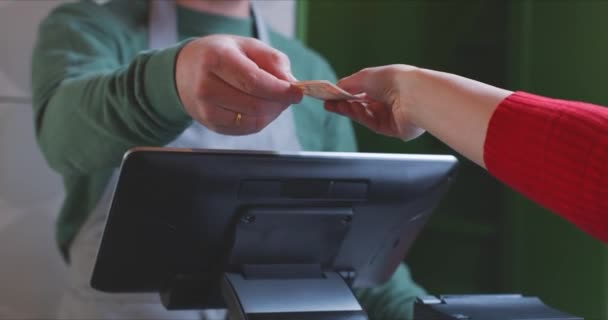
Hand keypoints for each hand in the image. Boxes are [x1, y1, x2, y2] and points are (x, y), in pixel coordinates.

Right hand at [175, 35, 302, 134]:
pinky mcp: (211, 125)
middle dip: (279, 103)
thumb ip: (272, 60)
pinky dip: (261, 120)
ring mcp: (206, 109)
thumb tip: (291, 82)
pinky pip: (247, 129)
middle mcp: (206, 86)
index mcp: (216, 59)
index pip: (254, 81)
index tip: (297, 92)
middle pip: (255, 104)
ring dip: (272, 112)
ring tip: (274, 99)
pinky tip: (261, 107)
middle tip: (288, 96)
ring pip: (253, 120)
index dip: (280, 90)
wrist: (183, 72)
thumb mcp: (246, 45)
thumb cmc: (219, 55)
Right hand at [324, 65, 424, 140]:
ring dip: (349, 110)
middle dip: (343, 105)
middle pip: (361, 105)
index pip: (361, 91)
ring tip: (335, 106)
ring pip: (364, 115)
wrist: (413, 94)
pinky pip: (372, 123)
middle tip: (327, 104)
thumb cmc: (392, 79)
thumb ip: (348, 83)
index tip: (330, 96)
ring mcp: (390, 116)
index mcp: (385, 85)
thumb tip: (335, 87)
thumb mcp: (364, 76)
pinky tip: (351, 109)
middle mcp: (388, 100)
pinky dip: (360, 116)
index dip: (345, 94)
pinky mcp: (392, 129)